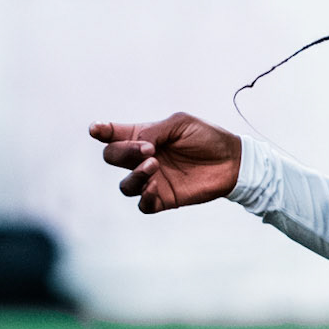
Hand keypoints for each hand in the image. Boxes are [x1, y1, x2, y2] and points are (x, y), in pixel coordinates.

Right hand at [89, 113, 242, 214]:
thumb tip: (138, 145)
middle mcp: (143, 158)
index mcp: (144, 136)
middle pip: (112, 157)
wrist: (232, 161)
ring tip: (153, 165)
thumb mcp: (180, 124)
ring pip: (125, 186)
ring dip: (134, 176)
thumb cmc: (207, 138)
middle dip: (122, 152)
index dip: (100, 131)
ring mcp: (152, 180)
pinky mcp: (164, 198)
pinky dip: (143, 197)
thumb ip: (154, 131)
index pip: (113, 134)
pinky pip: (143, 204)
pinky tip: (154, 187)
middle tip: (147, 150)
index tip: (96, 130)